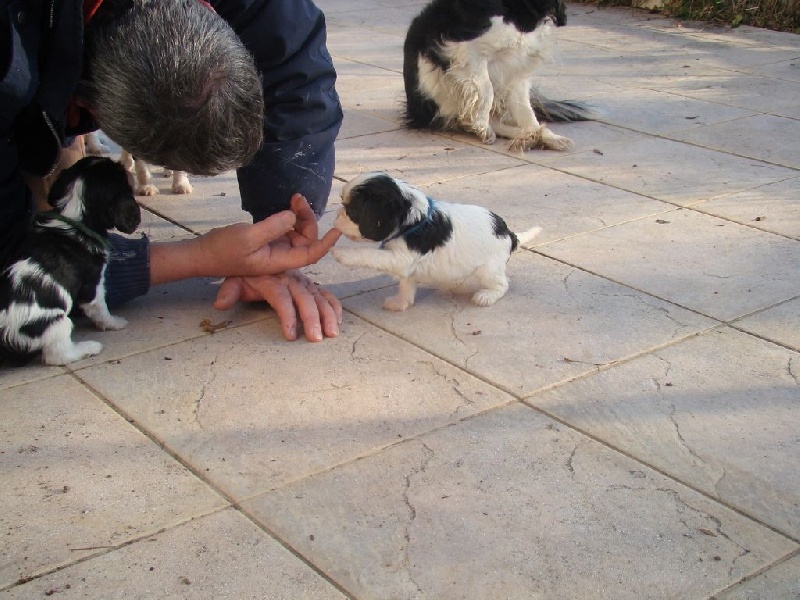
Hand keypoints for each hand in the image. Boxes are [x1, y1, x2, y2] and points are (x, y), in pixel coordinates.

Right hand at [196, 194, 340, 276]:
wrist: (203, 254)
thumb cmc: (223, 249)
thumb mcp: (248, 237)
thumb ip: (273, 227)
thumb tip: (293, 216)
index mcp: (280, 260)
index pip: (311, 254)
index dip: (326, 243)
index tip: (337, 229)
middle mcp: (282, 256)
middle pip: (308, 239)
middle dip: (308, 218)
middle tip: (297, 198)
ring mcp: (276, 248)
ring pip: (299, 232)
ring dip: (301, 215)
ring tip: (294, 198)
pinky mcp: (269, 240)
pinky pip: (288, 228)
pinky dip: (291, 216)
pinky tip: (288, 204)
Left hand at [213, 270, 341, 341]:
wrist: (257, 252)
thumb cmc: (246, 272)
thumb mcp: (234, 278)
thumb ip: (230, 290)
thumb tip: (221, 304)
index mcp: (273, 280)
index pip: (281, 299)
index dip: (286, 316)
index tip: (290, 335)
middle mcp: (291, 279)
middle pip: (304, 298)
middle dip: (312, 319)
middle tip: (316, 338)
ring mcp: (303, 282)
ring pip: (319, 297)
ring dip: (328, 314)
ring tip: (332, 333)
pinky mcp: (311, 285)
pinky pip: (325, 294)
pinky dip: (334, 305)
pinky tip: (338, 320)